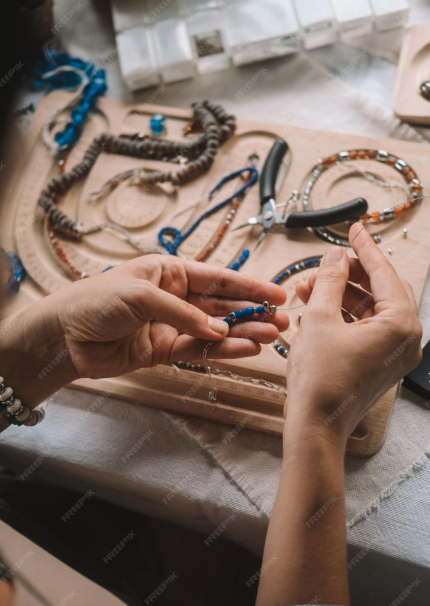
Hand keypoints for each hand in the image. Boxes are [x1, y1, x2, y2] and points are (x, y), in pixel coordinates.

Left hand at [45, 255, 288, 378]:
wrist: (64, 336)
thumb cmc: (95, 301)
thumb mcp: (141, 295)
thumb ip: (184, 312)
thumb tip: (220, 328)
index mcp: (170, 272)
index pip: (218, 277)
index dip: (249, 285)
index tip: (277, 293)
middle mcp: (175, 297)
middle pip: (223, 304)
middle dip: (253, 312)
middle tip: (283, 320)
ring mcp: (172, 325)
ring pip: (216, 329)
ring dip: (244, 332)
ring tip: (273, 336)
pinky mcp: (165, 351)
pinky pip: (199, 350)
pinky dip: (222, 350)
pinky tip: (245, 349)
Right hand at [285, 222, 421, 444]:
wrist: (316, 425)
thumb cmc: (319, 377)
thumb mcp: (320, 318)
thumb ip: (329, 280)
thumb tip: (334, 256)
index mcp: (400, 324)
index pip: (384, 273)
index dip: (364, 248)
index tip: (354, 228)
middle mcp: (406, 338)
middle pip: (380, 289)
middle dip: (348, 274)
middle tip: (325, 263)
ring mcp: (395, 353)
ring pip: (370, 308)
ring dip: (341, 294)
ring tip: (308, 286)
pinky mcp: (381, 363)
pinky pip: (366, 327)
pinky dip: (343, 314)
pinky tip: (316, 306)